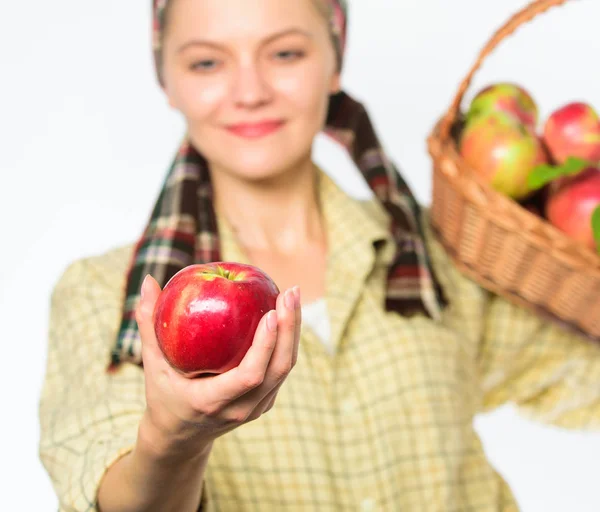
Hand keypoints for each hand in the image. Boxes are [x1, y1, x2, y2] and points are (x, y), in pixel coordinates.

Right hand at [135, 274, 300, 458]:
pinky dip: (288, 341)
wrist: (179, 438)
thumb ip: (148, 325)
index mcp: (212, 402)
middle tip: (289, 292)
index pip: (250, 375)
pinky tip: (287, 313)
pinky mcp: (265, 401)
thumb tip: (147, 281)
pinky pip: (282, 369)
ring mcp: (257, 408)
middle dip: (289, 328)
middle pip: (278, 369)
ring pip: (286, 369)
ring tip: (293, 296)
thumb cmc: (163, 397)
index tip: (270, 313)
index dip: (265, 346)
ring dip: (293, 331)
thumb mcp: (152, 365)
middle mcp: (241, 409)